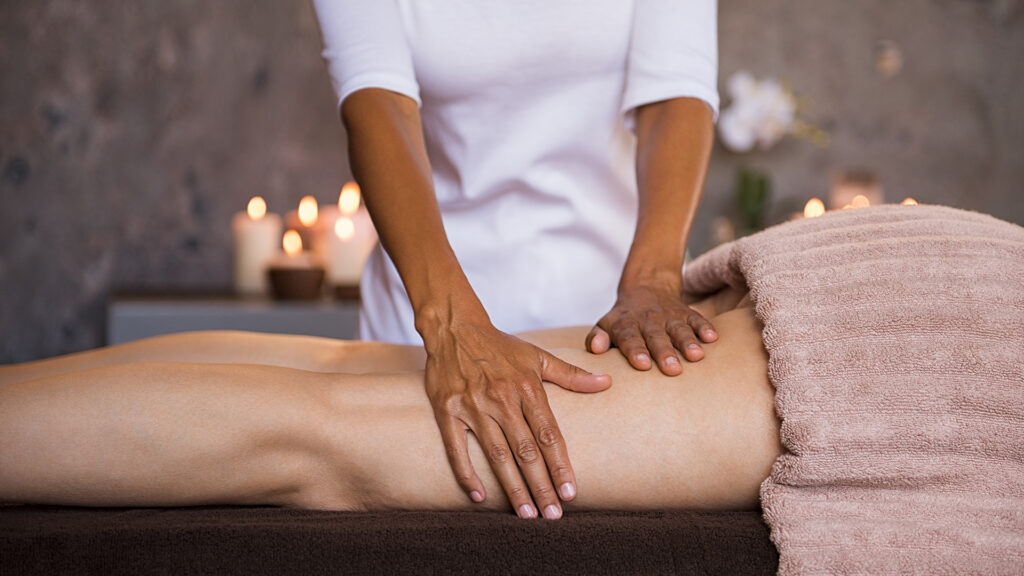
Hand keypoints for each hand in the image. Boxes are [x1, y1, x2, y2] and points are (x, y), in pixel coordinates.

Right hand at [422, 318, 610, 518]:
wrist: (454, 328)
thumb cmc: (500, 346)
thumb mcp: (537, 356)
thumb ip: (571, 375)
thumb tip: (606, 382)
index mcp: (526, 387)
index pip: (549, 434)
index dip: (560, 465)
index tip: (571, 492)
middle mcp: (501, 399)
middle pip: (526, 450)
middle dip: (542, 485)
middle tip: (554, 515)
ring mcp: (472, 406)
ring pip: (497, 454)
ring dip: (512, 487)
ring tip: (527, 514)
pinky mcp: (447, 411)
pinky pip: (457, 448)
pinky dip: (467, 473)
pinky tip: (479, 497)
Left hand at [587, 280, 717, 374]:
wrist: (645, 289)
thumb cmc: (623, 320)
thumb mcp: (605, 325)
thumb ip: (596, 338)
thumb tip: (595, 349)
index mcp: (626, 325)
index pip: (630, 338)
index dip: (636, 351)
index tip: (642, 365)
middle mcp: (649, 320)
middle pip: (657, 337)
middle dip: (664, 352)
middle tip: (672, 370)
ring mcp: (669, 316)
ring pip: (679, 329)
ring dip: (688, 342)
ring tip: (696, 356)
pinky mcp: (687, 313)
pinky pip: (697, 318)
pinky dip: (705, 327)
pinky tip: (712, 338)